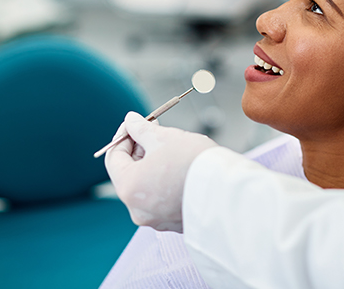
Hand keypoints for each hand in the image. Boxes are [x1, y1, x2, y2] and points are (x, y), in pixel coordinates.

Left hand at [105, 112, 216, 231]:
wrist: (228, 190)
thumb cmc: (194, 163)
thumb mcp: (164, 137)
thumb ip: (142, 129)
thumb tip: (130, 120)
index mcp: (129, 188)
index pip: (114, 158)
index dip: (123, 136)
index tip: (134, 124)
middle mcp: (137, 209)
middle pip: (130, 174)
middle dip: (140, 150)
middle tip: (153, 130)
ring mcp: (156, 220)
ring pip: (146, 187)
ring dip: (153, 165)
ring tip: (170, 147)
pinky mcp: (173, 223)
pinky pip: (162, 200)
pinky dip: (165, 183)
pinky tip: (180, 167)